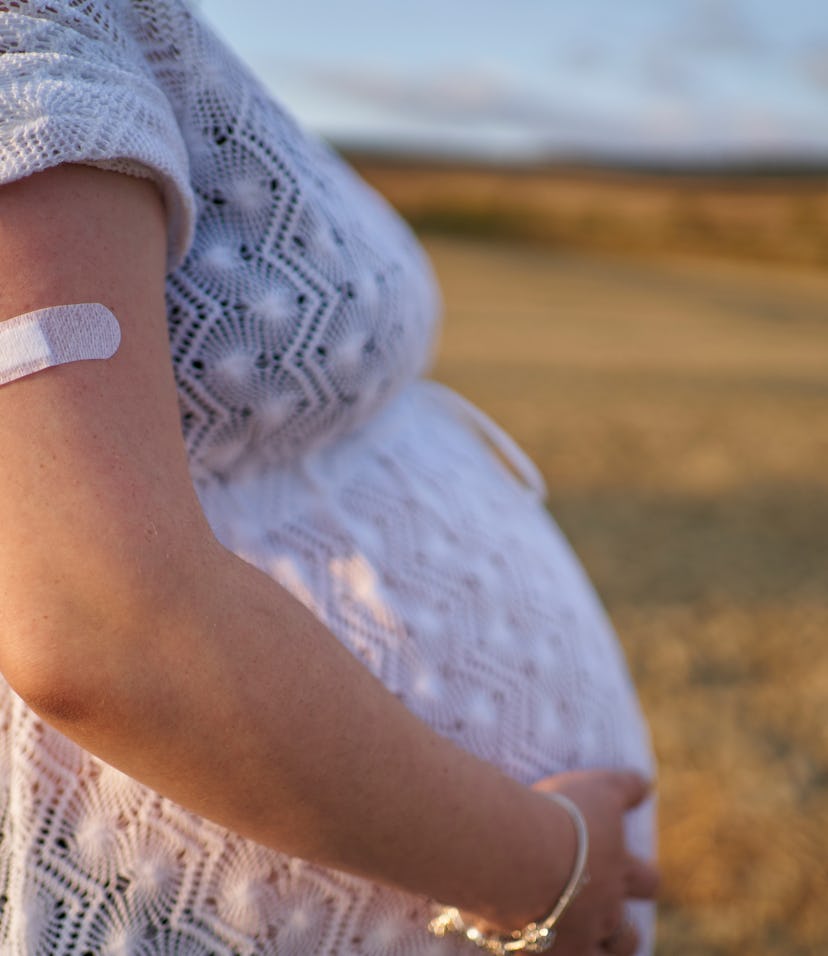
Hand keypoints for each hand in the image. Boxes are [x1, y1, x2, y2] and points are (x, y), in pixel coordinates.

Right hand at [532, 769, 657, 954]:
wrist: (513, 853)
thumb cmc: (558, 816)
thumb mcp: (597, 789)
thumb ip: (625, 787)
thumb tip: (648, 783)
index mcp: (617, 871)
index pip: (647, 881)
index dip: (642, 877)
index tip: (633, 871)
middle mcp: (603, 910)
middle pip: (628, 933)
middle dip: (623, 927)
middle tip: (606, 912)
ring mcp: (574, 938)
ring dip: (598, 948)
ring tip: (583, 936)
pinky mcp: (539, 953)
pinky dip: (548, 954)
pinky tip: (537, 947)